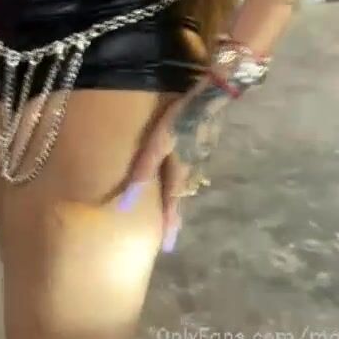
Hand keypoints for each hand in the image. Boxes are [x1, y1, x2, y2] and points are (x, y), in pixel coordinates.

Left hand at [117, 77, 232, 251]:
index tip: (167, 245)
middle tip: (170, 230)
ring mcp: (201, 150)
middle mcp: (194, 165)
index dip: (168, 222)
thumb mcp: (159, 142)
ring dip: (180, 192)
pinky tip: (179, 169)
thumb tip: (125, 204)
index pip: (172, 202)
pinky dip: (183, 173)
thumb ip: (144, 170)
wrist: (212, 92)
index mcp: (182, 170)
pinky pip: (191, 163)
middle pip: (182, 192)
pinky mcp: (202, 136)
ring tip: (172, 203)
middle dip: (175, 210)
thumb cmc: (181, 117)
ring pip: (188, 177)